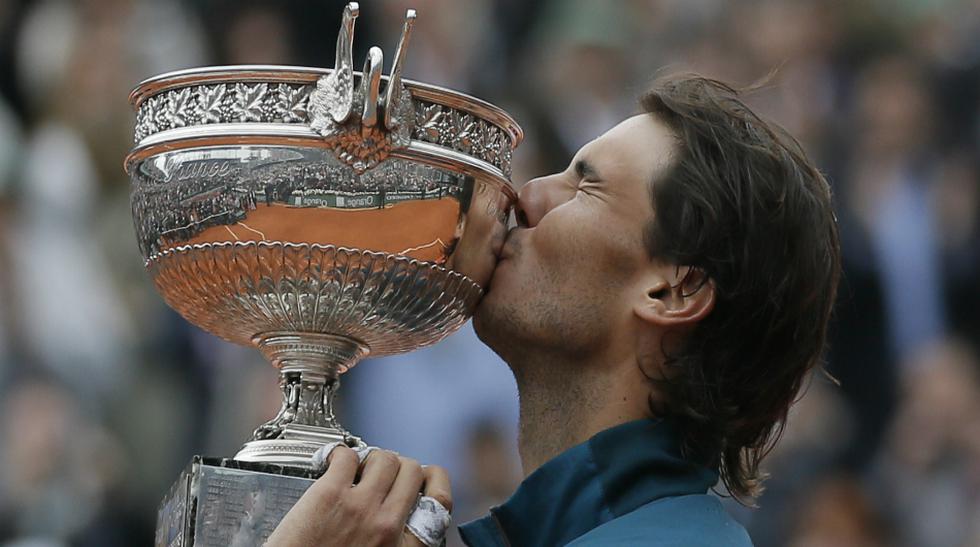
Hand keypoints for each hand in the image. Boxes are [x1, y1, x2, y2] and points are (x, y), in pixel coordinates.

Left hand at [266, 445, 451, 546]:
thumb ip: (397, 542)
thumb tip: (400, 517)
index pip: (441, 500)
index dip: (435, 480)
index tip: (424, 476)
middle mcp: (387, 525)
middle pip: (412, 469)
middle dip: (400, 466)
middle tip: (385, 473)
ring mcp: (359, 506)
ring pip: (384, 457)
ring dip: (374, 458)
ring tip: (360, 469)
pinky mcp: (328, 493)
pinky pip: (347, 455)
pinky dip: (342, 455)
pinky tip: (334, 464)